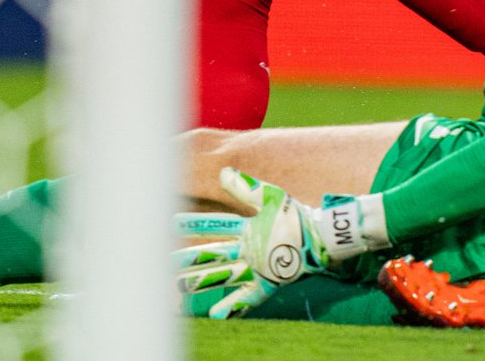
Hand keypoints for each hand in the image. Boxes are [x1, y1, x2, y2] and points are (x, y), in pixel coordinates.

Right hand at [173, 169, 330, 318]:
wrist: (318, 237)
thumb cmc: (295, 214)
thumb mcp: (270, 198)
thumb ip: (246, 187)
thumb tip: (222, 171)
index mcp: (247, 228)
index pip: (216, 224)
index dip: (196, 223)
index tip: (173, 220)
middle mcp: (246, 248)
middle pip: (213, 253)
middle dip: (190, 257)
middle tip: (166, 261)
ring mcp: (255, 267)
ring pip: (223, 275)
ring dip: (203, 280)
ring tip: (180, 286)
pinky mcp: (267, 283)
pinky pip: (246, 297)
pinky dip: (231, 305)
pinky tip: (215, 314)